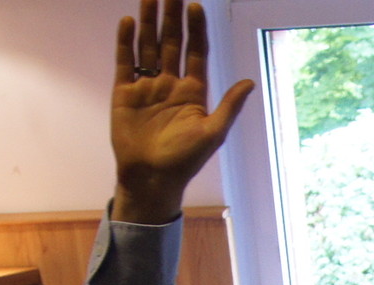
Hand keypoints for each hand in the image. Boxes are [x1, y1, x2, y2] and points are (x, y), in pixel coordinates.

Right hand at [111, 0, 254, 224]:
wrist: (152, 177)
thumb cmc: (186, 160)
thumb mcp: (213, 133)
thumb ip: (229, 106)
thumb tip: (250, 82)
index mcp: (193, 90)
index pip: (196, 52)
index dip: (196, 29)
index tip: (195, 5)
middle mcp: (170, 83)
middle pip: (172, 42)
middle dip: (171, 16)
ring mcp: (146, 86)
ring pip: (148, 46)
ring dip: (148, 22)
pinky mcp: (124, 92)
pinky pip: (125, 61)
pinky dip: (125, 42)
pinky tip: (127, 21)